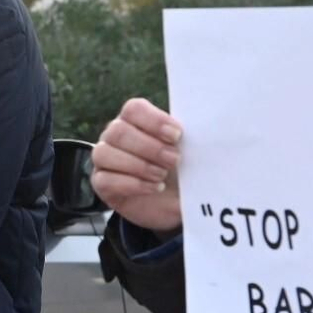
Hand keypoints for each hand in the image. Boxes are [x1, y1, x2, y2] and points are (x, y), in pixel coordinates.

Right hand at [92, 98, 183, 235]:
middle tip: (174, 160)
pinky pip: (105, 179)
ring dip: (138, 165)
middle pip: (118, 131)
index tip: (177, 135)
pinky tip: (154, 188)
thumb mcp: (191, 155)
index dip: (153, 120)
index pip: (133, 109)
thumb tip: (209, 134)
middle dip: (149, 147)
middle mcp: (115, 136)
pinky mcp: (102, 183)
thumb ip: (194, 143)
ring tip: (162, 176)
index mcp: (136, 121)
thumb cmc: (181, 172)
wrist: (174, 203)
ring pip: (105, 153)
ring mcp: (105, 160)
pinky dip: (132, 184)